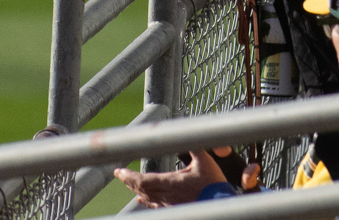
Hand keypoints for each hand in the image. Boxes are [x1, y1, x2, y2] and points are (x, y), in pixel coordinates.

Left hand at [114, 149, 258, 206]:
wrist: (221, 203)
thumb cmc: (213, 184)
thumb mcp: (204, 160)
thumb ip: (194, 143)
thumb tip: (187, 128)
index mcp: (170, 182)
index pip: (142, 180)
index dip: (128, 176)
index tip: (118, 171)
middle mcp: (166, 195)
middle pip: (141, 189)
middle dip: (129, 181)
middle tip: (120, 175)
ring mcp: (170, 204)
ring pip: (147, 198)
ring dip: (136, 190)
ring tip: (129, 184)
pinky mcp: (175, 209)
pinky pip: (156, 206)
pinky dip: (146, 201)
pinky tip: (143, 200)